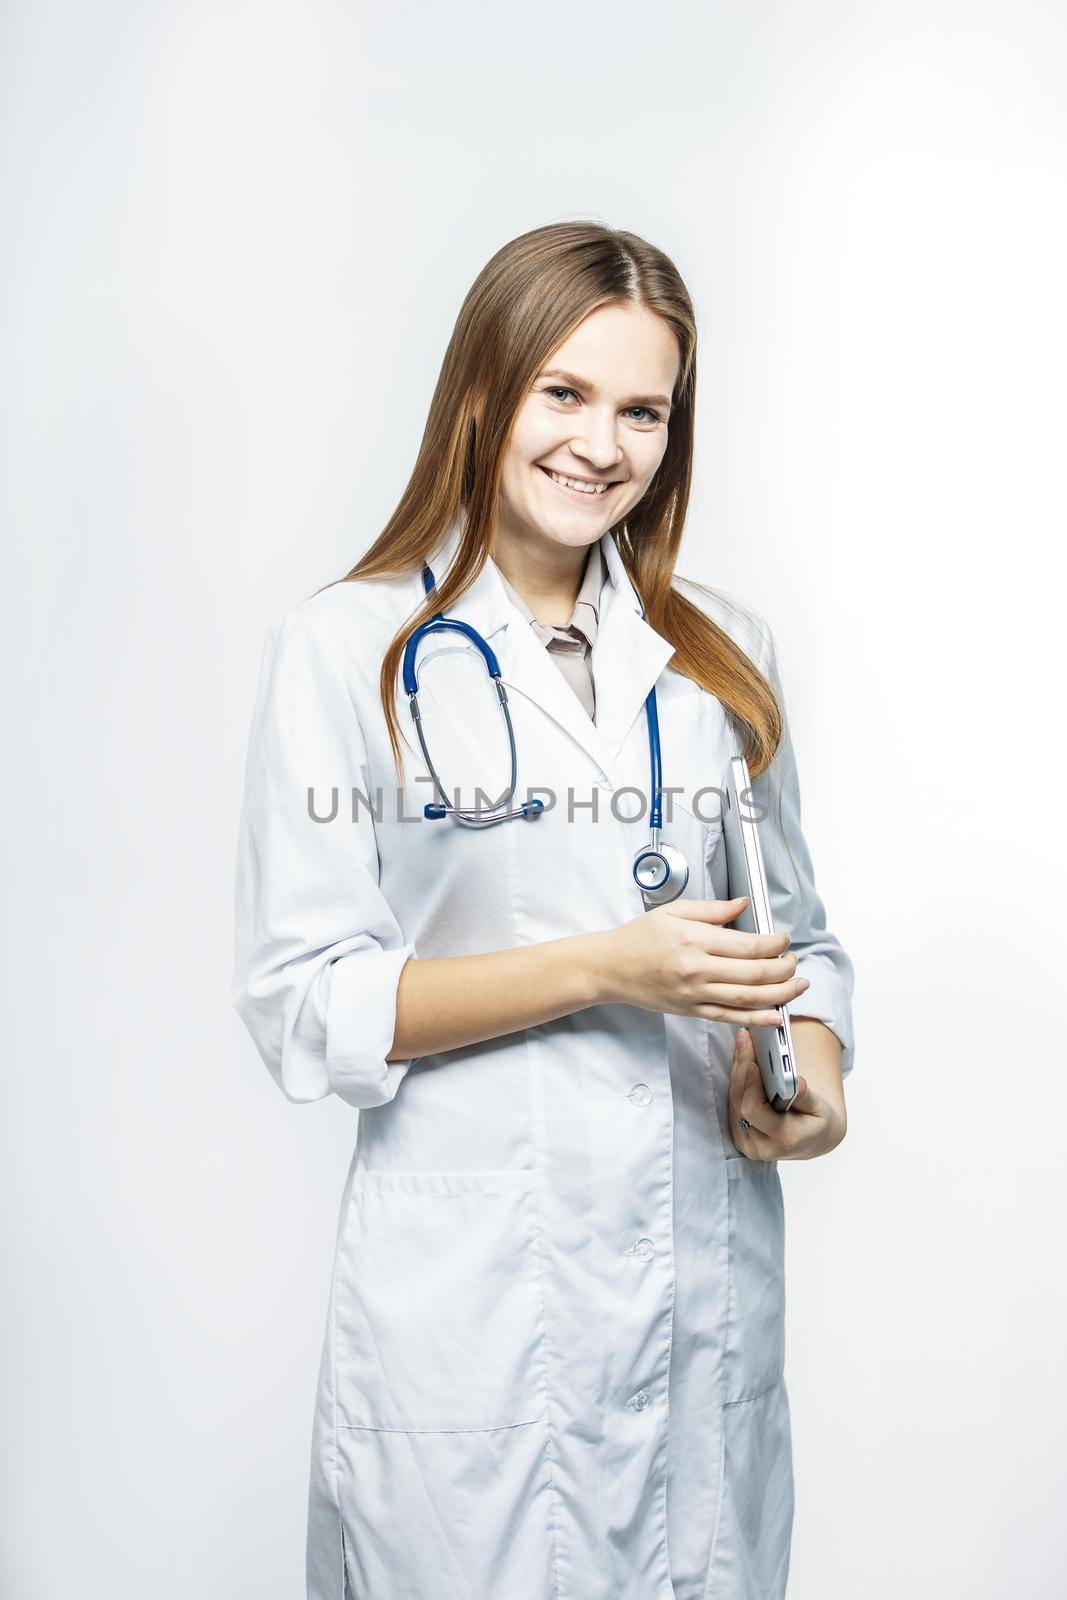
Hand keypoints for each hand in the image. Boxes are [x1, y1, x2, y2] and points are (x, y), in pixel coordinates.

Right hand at [593, 896, 811, 1024]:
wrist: (610, 967)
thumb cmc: (639, 937)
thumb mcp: (674, 911)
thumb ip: (712, 909)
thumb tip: (744, 904)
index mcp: (694, 940)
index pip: (748, 945)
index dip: (775, 943)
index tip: (783, 939)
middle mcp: (697, 969)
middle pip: (755, 973)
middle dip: (783, 968)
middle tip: (794, 961)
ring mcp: (695, 994)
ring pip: (748, 998)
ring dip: (780, 994)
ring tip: (798, 986)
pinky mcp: (692, 1011)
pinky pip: (730, 1018)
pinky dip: (757, 1020)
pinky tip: (775, 1016)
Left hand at [728, 1026, 846, 1160]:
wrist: (813, 1141)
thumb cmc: (818, 1123)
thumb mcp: (821, 1110)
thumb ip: (806, 1097)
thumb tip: (795, 1082)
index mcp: (784, 1139)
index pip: (753, 1110)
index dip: (750, 1086)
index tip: (753, 1063)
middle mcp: (761, 1147)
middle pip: (739, 1103)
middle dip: (741, 1070)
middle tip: (744, 1041)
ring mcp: (748, 1145)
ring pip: (732, 1103)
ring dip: (737, 1073)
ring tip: (743, 1046)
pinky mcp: (740, 1137)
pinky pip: (732, 1106)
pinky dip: (738, 1083)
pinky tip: (742, 1062)